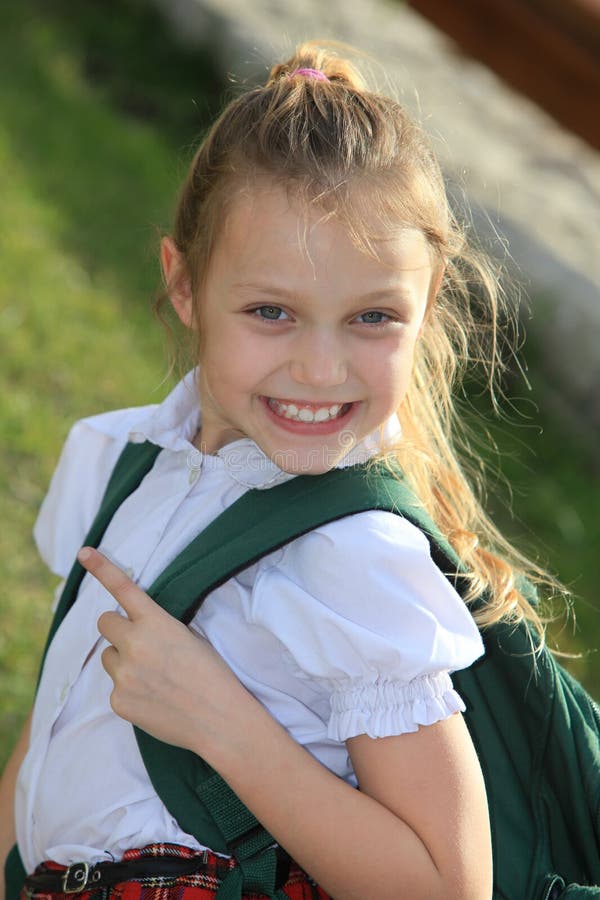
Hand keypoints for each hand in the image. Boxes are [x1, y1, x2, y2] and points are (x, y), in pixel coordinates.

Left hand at [77, 546, 246, 754]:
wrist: (219, 718)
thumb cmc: (211, 674)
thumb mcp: (190, 637)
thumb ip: (157, 628)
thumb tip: (136, 630)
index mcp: (156, 623)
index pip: (124, 589)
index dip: (102, 568)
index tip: (84, 553)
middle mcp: (134, 645)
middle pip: (105, 623)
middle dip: (118, 629)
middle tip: (139, 643)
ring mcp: (123, 674)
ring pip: (109, 657)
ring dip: (124, 661)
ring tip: (154, 677)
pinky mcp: (118, 701)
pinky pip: (115, 687)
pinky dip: (130, 690)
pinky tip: (154, 699)